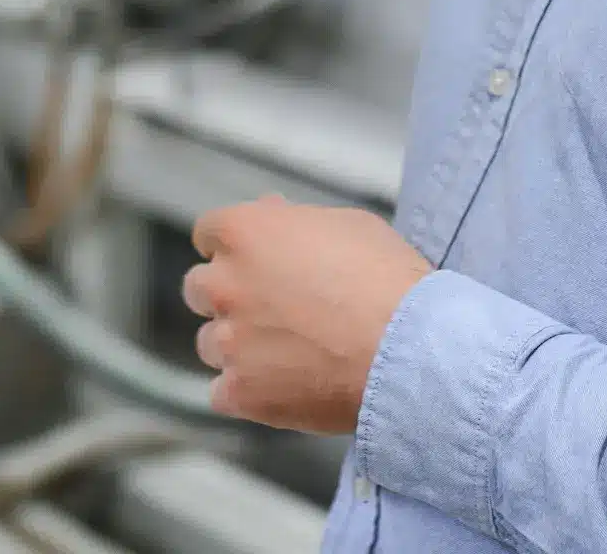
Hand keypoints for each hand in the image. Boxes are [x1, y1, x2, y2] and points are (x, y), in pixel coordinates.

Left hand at [183, 196, 431, 432]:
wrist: (407, 349)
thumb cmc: (385, 280)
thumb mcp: (345, 223)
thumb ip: (294, 221)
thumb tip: (271, 214)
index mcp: (245, 233)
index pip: (208, 232)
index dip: (231, 246)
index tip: (249, 259)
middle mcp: (225, 283)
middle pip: (199, 287)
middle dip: (228, 294)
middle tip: (268, 307)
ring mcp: (229, 341)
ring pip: (209, 342)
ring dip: (236, 345)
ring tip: (283, 351)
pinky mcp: (241, 393)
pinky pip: (222, 392)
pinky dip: (245, 391)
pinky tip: (279, 385)